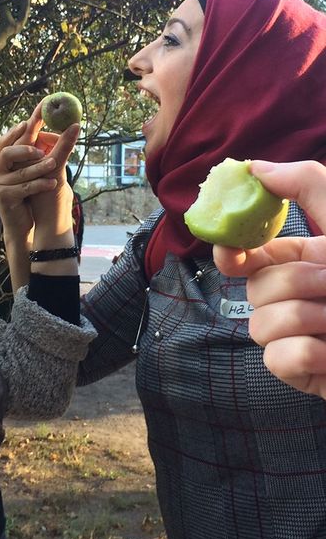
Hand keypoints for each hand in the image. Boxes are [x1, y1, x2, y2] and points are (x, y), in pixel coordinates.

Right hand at [0, 106, 78, 240]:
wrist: (22, 224)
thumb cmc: (30, 196)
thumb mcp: (34, 171)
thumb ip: (38, 153)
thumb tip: (57, 131)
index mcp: (4, 160)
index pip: (11, 138)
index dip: (24, 125)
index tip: (39, 111)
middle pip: (8, 151)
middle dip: (26, 146)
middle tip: (43, 145)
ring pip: (20, 171)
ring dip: (39, 166)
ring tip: (55, 163)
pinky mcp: (4, 198)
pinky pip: (24, 188)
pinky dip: (40, 185)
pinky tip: (53, 183)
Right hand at [213, 160, 325, 397]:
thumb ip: (307, 185)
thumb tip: (256, 166)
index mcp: (308, 261)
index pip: (251, 255)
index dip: (232, 252)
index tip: (229, 250)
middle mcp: (300, 297)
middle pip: (255, 288)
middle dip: (294, 284)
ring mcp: (299, 336)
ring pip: (260, 324)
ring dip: (305, 319)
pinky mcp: (302, 371)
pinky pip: (276, 359)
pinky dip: (305, 354)